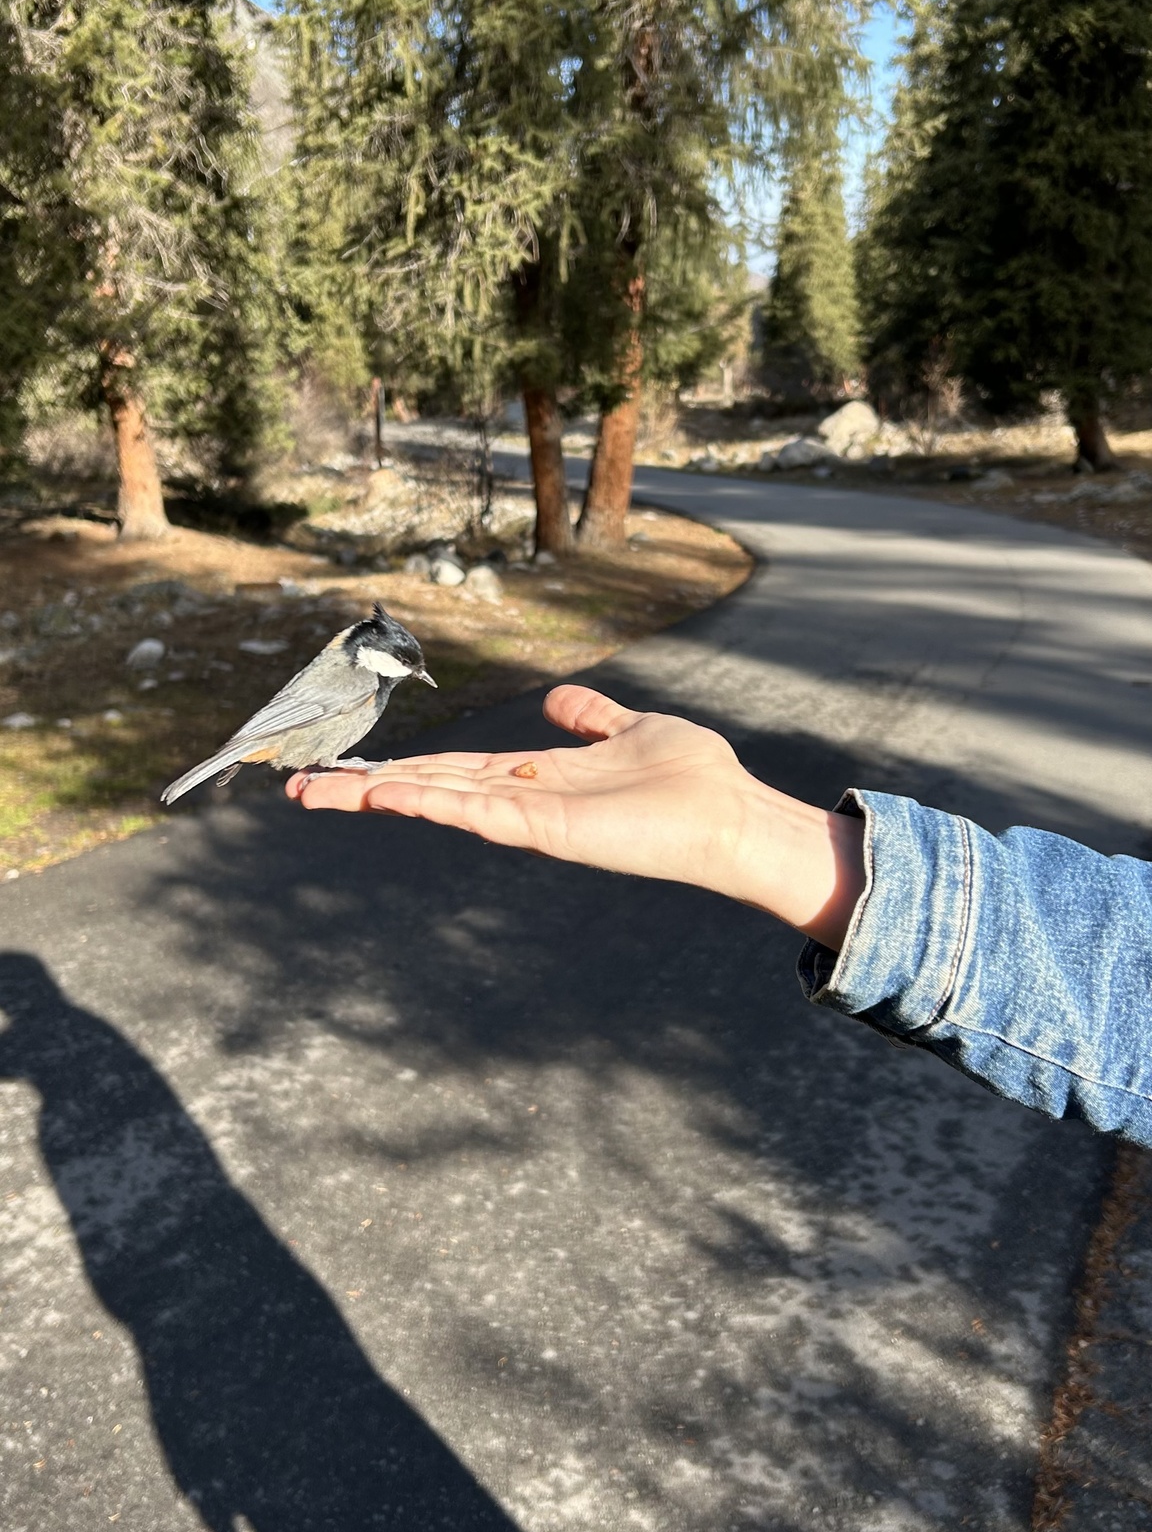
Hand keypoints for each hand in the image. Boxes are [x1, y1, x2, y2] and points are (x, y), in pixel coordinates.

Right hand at [286, 685, 864, 949]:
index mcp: (536, 778)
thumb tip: (557, 700)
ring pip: (441, 800)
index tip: (348, 768)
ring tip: (317, 790)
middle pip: (431, 787)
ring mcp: (532, 818)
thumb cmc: (694, 779)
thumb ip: (591, 718)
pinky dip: (434, 801)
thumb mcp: (631, 728)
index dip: (401, 766)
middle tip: (298, 787)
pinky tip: (391, 791)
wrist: (735, 816)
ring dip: (379, 794)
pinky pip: (480, 813)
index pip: (453, 769)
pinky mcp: (549, 830)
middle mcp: (524, 800)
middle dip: (366, 787)